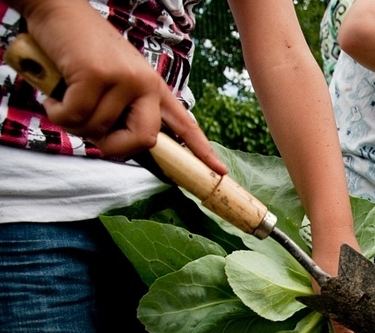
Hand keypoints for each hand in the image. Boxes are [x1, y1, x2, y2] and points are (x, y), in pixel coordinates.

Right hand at [15, 0, 226, 174]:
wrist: (58, 10)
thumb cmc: (82, 50)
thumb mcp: (114, 81)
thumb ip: (122, 110)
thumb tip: (118, 144)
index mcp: (154, 88)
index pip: (185, 123)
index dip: (201, 150)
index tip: (219, 171)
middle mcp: (145, 84)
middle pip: (144, 140)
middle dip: (115, 148)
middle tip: (91, 133)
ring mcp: (124, 78)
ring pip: (100, 130)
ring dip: (74, 123)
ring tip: (64, 98)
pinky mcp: (97, 74)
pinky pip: (76, 116)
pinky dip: (58, 112)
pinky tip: (52, 94)